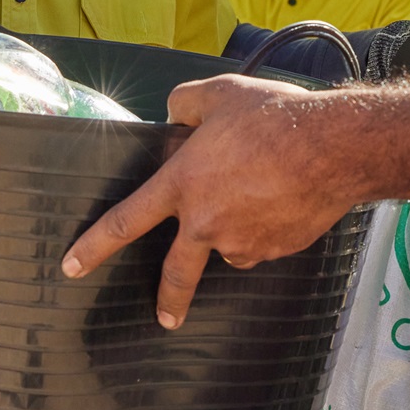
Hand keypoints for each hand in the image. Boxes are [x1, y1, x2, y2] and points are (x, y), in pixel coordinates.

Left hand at [60, 73, 361, 328]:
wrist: (336, 147)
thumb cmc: (276, 117)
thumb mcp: (219, 94)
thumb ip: (185, 104)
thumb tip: (174, 113)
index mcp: (183, 184)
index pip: (126, 221)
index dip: (94, 246)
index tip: (72, 267)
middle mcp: (208, 223)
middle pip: (177, 272)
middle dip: (169, 299)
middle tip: (166, 315)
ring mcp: (245, 242)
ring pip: (232, 242)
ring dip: (238, 225)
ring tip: (265, 184)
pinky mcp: (278, 249)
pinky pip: (265, 240)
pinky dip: (268, 224)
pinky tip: (285, 195)